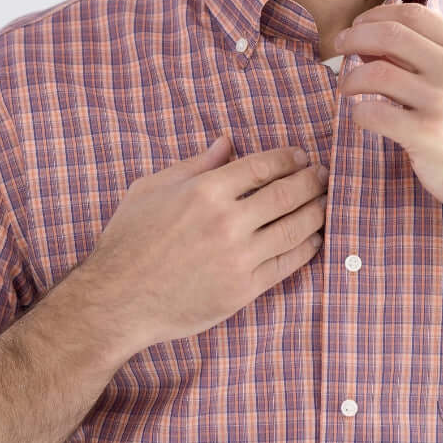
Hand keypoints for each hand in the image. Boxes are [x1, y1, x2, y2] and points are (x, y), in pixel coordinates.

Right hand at [79, 138, 328, 354]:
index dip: (289, 158)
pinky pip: (287, 264)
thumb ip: (195, 164)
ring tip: (326, 201)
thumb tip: (227, 141)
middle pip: (287, 193)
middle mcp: (227, 222)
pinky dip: (307, 247)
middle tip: (324, 174)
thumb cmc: (128, 241)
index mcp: (206, 191)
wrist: (116, 301)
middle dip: (312, 180)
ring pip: (295, 228)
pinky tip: (314, 237)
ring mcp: (238, 258)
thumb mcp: (152, 189)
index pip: (263, 166)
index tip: (300, 155)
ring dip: (318, 211)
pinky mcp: (243, 290)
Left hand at [335, 2, 442, 231]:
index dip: (376, 15)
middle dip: (354, 37)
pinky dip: (358, 113)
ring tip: (346, 88)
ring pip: (375, 73)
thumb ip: (431, 56)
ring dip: (350, 78)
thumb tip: (374, 38)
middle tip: (340, 48)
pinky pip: (373, 113)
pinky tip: (362, 117)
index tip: (358, 26)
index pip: (412, 14)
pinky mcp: (429, 137)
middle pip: (388, 34)